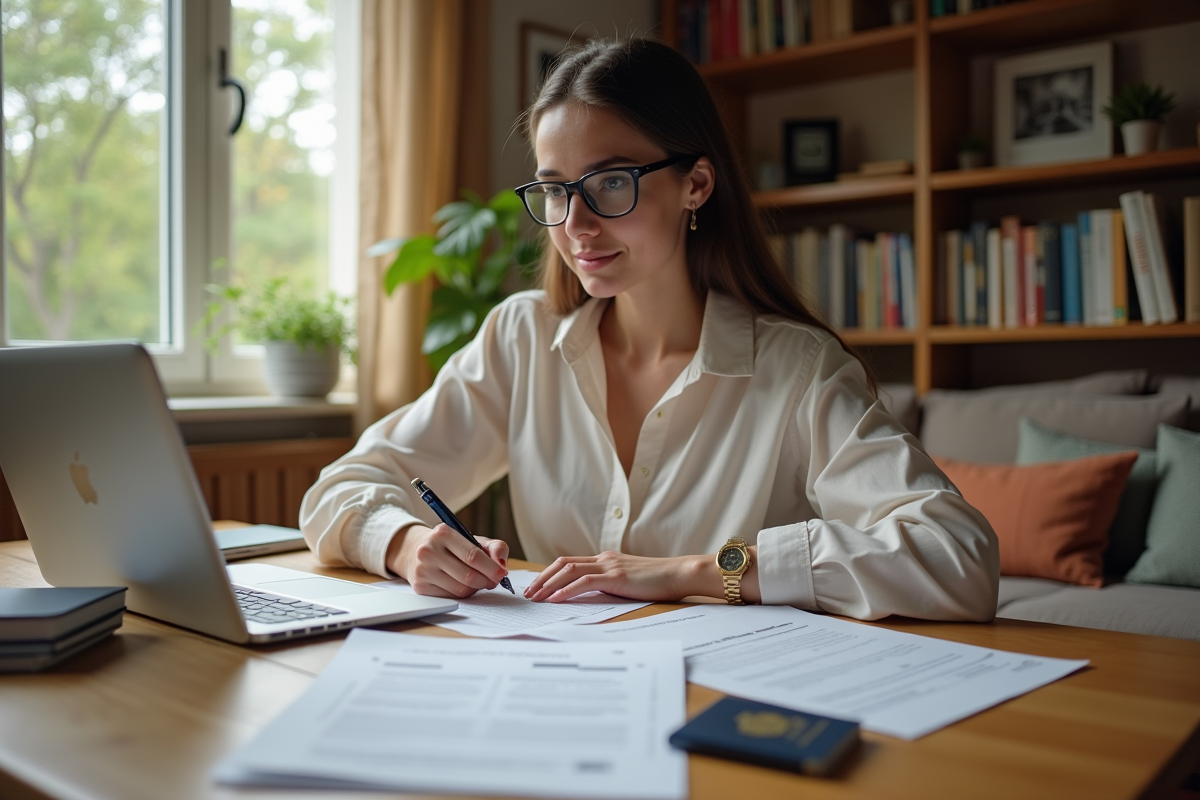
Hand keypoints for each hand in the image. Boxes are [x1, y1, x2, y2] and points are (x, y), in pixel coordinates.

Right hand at [387, 524, 508, 598]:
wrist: (415, 551)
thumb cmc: (450, 546)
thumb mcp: (472, 539)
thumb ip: (495, 547)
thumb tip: (502, 565)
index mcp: (443, 533)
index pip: (472, 555)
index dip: (491, 568)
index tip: (502, 574)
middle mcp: (429, 551)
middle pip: (468, 576)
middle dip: (486, 581)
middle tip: (493, 581)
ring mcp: (422, 570)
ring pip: (461, 590)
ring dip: (475, 588)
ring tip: (476, 581)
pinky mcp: (420, 587)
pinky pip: (451, 597)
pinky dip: (462, 594)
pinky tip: (460, 584)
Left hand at [524, 551, 702, 602]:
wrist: (679, 574)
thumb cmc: (658, 581)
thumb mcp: (629, 582)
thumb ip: (610, 585)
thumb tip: (591, 597)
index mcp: (605, 560)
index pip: (569, 563)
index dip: (549, 574)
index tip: (536, 587)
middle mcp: (604, 559)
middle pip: (563, 564)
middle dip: (542, 578)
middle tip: (527, 593)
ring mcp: (609, 566)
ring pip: (569, 570)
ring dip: (548, 584)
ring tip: (535, 597)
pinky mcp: (616, 576)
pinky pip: (585, 582)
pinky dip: (566, 590)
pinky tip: (554, 599)